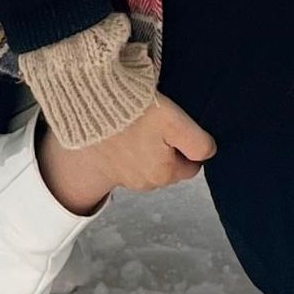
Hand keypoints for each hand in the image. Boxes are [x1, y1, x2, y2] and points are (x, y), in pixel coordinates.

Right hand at [40, 93, 215, 208]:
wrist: (84, 110)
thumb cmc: (130, 116)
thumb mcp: (174, 123)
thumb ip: (197, 142)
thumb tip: (209, 152)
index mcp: (164, 175)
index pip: (192, 165)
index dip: (190, 143)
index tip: (179, 125)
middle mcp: (145, 183)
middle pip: (170, 163)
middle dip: (169, 145)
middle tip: (159, 120)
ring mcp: (124, 177)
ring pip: (150, 160)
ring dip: (148, 143)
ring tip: (140, 121)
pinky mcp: (108, 165)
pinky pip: (129, 157)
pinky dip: (129, 144)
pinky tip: (125, 127)